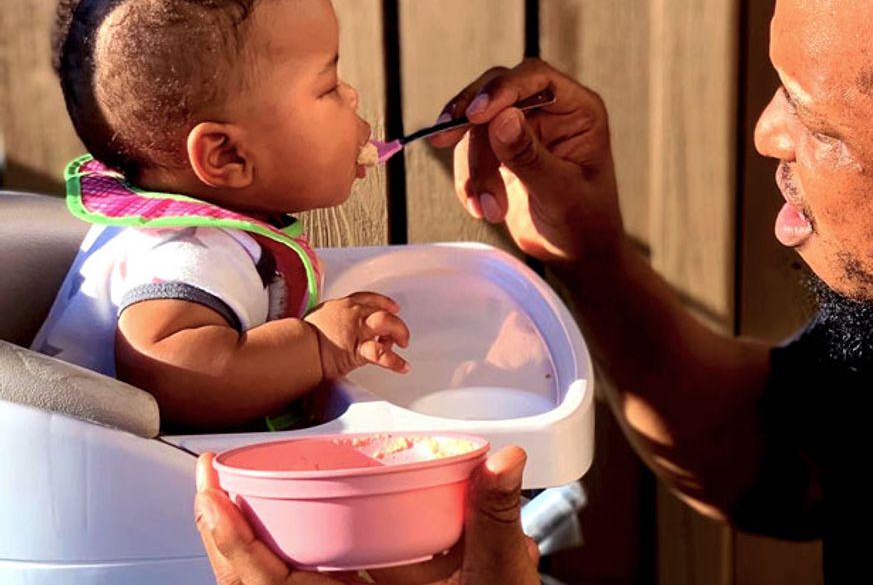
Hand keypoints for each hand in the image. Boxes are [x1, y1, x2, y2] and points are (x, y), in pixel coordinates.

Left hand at [195, 447, 539, 584]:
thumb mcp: (496, 576)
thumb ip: (494, 518)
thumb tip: (501, 461)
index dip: (236, 543)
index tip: (212, 497)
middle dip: (224, 536)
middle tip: (209, 481)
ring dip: (244, 547)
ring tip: (227, 498)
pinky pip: (301, 583)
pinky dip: (277, 555)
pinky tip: (280, 525)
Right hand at [304, 292, 408, 379]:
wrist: (298, 347)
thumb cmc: (300, 337)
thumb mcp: (315, 319)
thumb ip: (327, 321)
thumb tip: (325, 330)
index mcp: (341, 306)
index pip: (368, 299)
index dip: (383, 303)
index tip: (390, 307)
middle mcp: (353, 314)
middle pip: (383, 311)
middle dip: (395, 320)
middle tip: (400, 331)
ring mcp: (358, 330)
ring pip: (388, 324)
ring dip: (399, 333)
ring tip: (404, 343)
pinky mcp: (360, 349)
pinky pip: (383, 354)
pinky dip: (395, 361)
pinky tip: (403, 366)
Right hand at [429, 58, 623, 263]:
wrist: (576, 256)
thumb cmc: (585, 225)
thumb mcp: (561, 193)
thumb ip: (530, 156)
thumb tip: (501, 118)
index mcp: (577, 109)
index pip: (535, 77)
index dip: (502, 89)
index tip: (474, 114)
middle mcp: (549, 111)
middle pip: (495, 93)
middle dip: (471, 124)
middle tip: (443, 139)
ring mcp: (522, 130)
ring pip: (475, 127)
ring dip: (474, 169)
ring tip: (489, 208)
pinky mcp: (499, 152)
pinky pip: (468, 151)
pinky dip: (467, 180)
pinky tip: (482, 207)